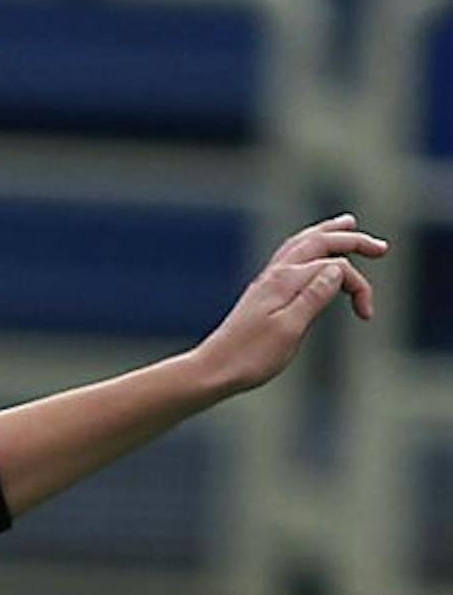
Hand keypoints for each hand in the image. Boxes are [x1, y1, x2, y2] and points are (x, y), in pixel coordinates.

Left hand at [194, 212, 384, 393]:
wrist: (214, 370)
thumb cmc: (251, 356)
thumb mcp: (290, 329)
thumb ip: (314, 296)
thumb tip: (338, 268)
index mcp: (285, 281)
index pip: (335, 267)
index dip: (358, 286)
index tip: (367, 314)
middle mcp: (275, 274)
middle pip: (317, 242)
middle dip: (351, 240)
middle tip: (380, 247)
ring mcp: (266, 282)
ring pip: (300, 244)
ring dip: (327, 234)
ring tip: (347, 225)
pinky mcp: (262, 292)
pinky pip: (288, 257)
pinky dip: (307, 246)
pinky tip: (311, 251)